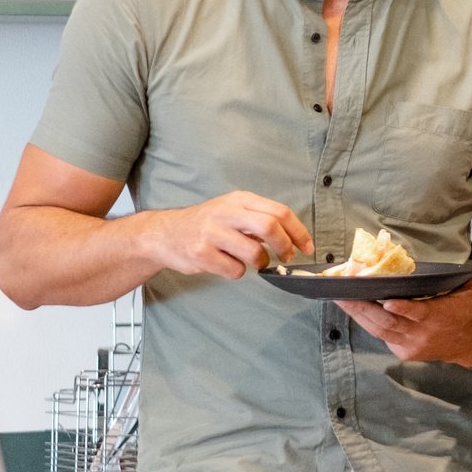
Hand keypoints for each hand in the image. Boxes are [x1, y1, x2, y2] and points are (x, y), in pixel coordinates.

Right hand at [147, 190, 312, 279]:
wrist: (164, 234)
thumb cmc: (207, 224)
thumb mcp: (233, 210)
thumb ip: (260, 219)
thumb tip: (293, 238)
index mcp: (239, 199)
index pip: (279, 212)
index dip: (299, 232)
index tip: (307, 248)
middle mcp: (226, 212)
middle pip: (270, 227)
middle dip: (285, 246)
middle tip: (286, 257)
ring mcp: (211, 233)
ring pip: (254, 253)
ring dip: (260, 262)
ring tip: (252, 260)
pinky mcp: (201, 254)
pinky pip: (234, 270)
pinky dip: (238, 272)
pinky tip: (227, 264)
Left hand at [335, 242, 471, 363]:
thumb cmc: (470, 310)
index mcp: (438, 318)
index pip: (417, 313)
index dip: (401, 309)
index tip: (386, 301)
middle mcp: (422, 334)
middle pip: (388, 322)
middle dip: (364, 307)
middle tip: (344, 291)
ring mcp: (411, 344)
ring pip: (379, 330)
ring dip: (357, 314)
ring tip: (339, 297)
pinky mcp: (403, 351)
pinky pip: (380, 335)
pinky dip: (365, 322)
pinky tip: (351, 307)